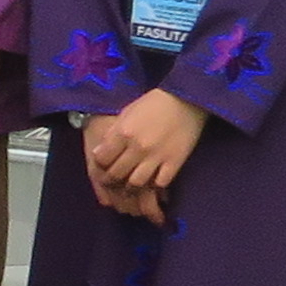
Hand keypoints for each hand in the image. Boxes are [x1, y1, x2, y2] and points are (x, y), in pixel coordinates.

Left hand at [81, 89, 202, 222]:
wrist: (187, 99)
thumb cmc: (154, 103)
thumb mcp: (127, 112)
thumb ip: (113, 133)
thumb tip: (99, 152)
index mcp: (123, 132)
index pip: (102, 159)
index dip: (99, 164)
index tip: (103, 165)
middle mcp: (138, 147)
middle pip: (116, 174)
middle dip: (110, 179)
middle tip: (112, 180)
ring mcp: (157, 156)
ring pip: (136, 183)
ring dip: (130, 187)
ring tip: (130, 185)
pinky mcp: (174, 162)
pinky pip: (160, 183)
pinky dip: (154, 186)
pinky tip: (151, 182)